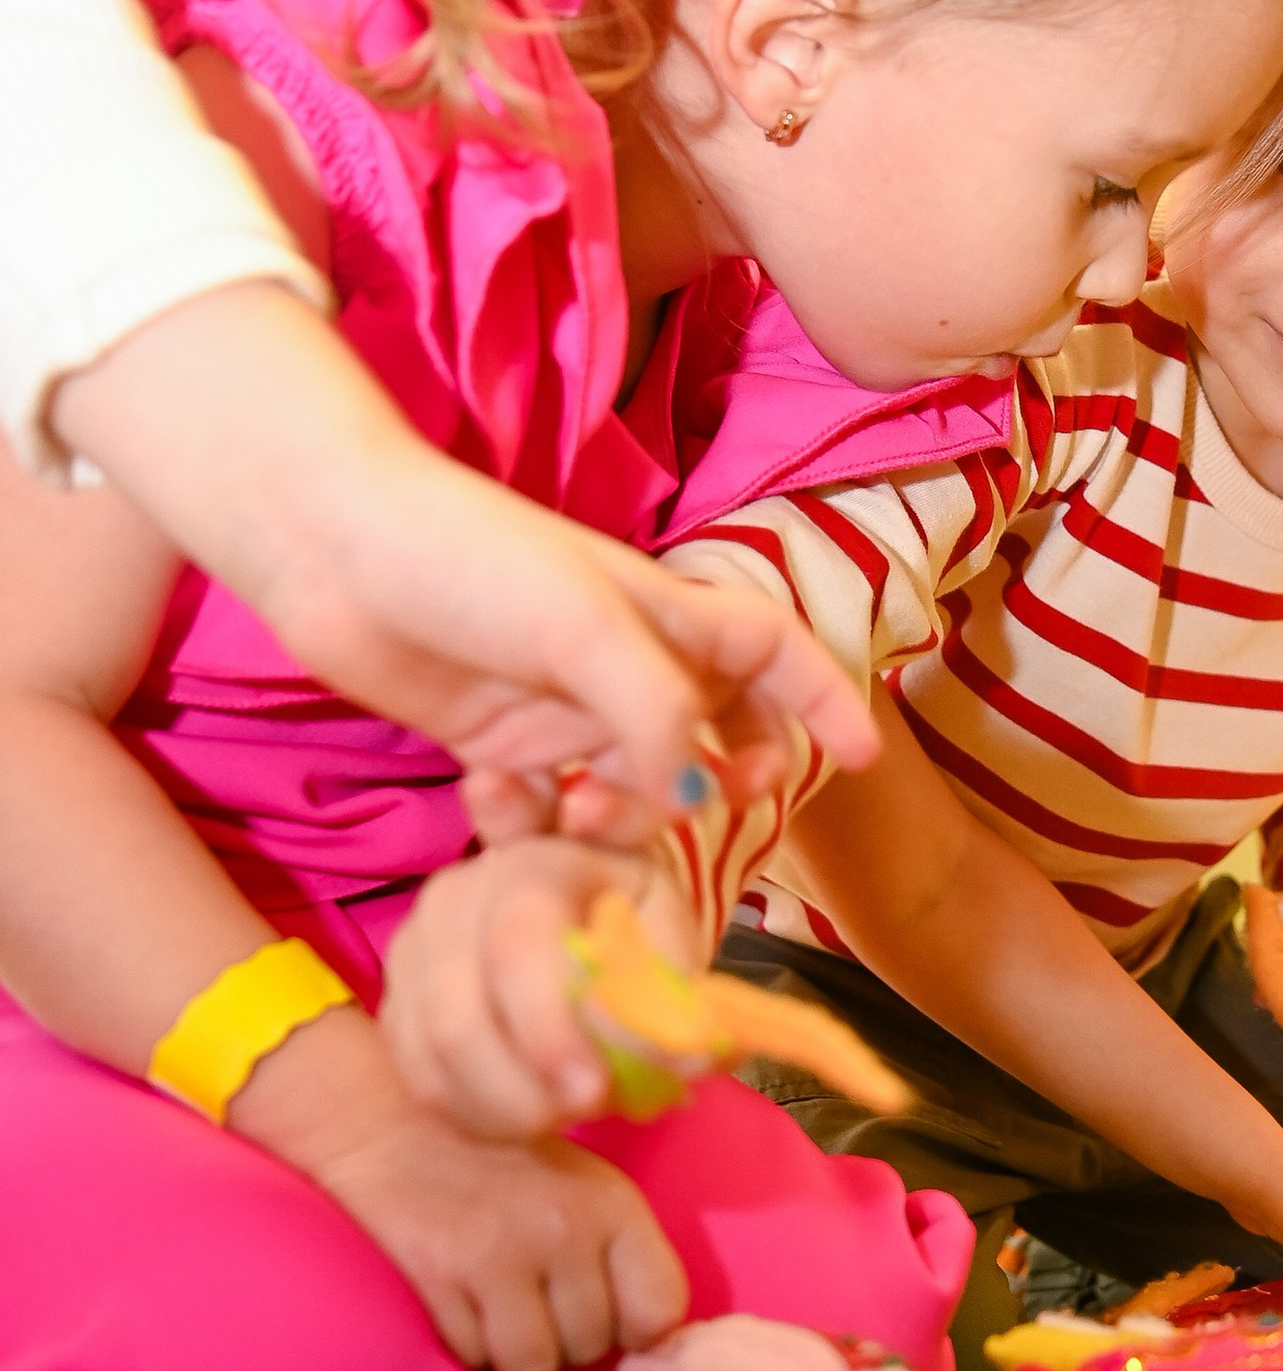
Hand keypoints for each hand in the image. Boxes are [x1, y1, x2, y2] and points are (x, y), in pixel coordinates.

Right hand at [229, 987, 685, 1370]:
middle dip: (567, 1341)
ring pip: (534, 1365)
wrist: (398, 1129)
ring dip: (517, 1354)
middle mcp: (564, 1228)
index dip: (634, 1329)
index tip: (608, 1319)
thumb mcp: (583, 1186)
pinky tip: (464, 1305)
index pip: (660, 1309)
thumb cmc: (504, 1166)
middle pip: (591, 1346)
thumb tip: (641, 1344)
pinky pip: (474, 1357)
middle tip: (537, 1304)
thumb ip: (618, 1253)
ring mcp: (502, 1252)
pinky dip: (470, 1347)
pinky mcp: (442, 1275)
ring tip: (503, 1314)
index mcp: (612, 1203)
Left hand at [264, 481, 875, 830]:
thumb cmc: (468, 558)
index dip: (828, 703)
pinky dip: (532, 820)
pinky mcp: (499, 745)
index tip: (862, 759)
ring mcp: (564, 708)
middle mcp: (627, 666)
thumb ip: (659, 713)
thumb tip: (702, 800)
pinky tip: (491, 794)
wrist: (331, 550)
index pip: (780, 656)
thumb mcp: (584, 627)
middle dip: (710, 789)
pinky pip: (550, 808)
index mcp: (668, 614)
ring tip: (569, 808)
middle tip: (683, 815)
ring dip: (615, 816)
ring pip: (633, 790)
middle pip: (716, 741)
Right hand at [380, 834, 667, 1138]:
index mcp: (535, 862)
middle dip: (524, 1086)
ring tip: (568, 1112)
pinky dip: (476, 1114)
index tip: (594, 1089)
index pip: (519, 942)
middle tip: (587, 1111)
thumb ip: (681, 989)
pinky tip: (527, 1114)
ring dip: (506, 1105)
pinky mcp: (399, 1005)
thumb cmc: (627, 918)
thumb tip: (702, 1051)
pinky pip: (422, 1079)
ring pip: (434, 1056)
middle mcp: (456, 896)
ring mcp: (415, 951)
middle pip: (458, 1013)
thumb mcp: (669, 931)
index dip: (550, 1026)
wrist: (572, 906)